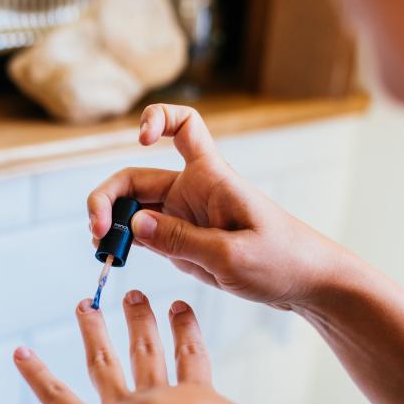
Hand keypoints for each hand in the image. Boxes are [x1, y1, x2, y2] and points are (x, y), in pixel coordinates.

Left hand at [14, 291, 276, 403]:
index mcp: (196, 401)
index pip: (192, 360)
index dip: (186, 334)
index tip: (180, 307)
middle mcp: (156, 399)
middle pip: (146, 353)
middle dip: (141, 322)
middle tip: (134, 296)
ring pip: (103, 364)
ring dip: (94, 332)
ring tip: (85, 305)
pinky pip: (58, 398)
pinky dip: (37, 376)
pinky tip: (19, 354)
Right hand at [87, 104, 346, 309]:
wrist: (306, 284)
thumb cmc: (282, 261)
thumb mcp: (232, 255)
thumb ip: (181, 240)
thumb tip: (133, 225)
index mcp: (211, 177)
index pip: (185, 125)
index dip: (159, 119)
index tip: (141, 139)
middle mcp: (192, 191)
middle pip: (135, 178)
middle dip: (108, 198)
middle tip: (97, 232)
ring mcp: (183, 217)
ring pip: (132, 209)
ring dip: (110, 224)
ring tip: (101, 250)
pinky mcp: (181, 242)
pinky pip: (142, 235)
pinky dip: (122, 244)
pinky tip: (112, 258)